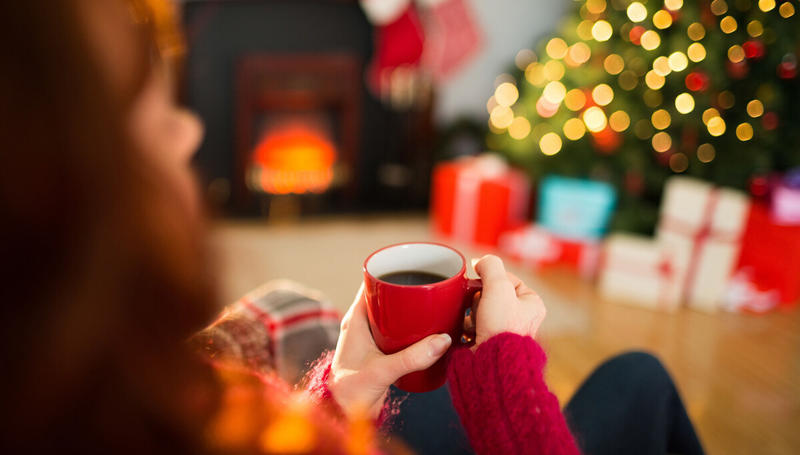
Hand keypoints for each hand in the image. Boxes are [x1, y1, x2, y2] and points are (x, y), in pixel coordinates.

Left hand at [328, 285, 451, 417]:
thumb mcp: (383, 371)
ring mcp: (374, 337)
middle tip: (434, 286)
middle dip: (410, 291)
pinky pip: (401, 332)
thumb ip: (411, 358)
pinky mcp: (383, 352)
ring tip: (438, 304)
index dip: (391, 272)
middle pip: (389, 297)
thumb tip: (443, 340)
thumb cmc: (349, 391)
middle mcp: (364, 324)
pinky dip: (415, 329)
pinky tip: (432, 330)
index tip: (413, 267)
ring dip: (414, 311)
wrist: (342, 414)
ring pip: (397, 315)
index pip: (372, 284)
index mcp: (356, 319)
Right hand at [471, 255, 545, 349]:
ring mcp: (504, 331)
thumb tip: (479, 262)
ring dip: (472, 315)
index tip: (484, 288)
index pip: (506, 279)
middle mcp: (521, 318)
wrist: (491, 362)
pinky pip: (472, 326)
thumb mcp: (498, 286)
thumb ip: (490, 265)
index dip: (490, 281)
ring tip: (475, 324)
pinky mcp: (488, 343)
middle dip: (479, 300)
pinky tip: (469, 333)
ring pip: (478, 309)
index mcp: (532, 303)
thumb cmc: (502, 327)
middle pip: (490, 294)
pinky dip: (466, 328)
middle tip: (481, 309)